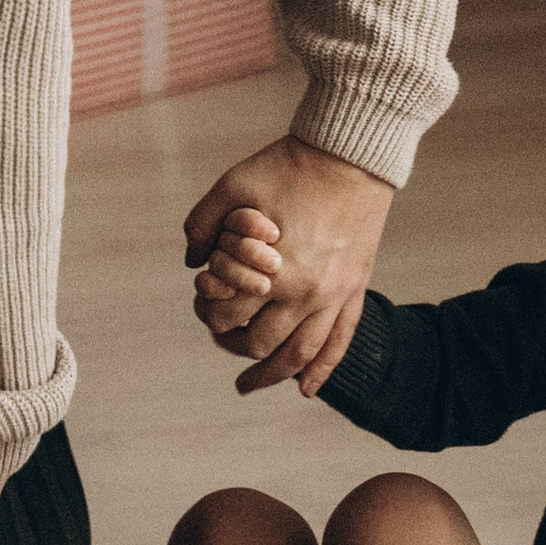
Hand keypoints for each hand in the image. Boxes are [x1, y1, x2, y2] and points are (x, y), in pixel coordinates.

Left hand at [184, 138, 391, 397]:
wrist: (351, 154)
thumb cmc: (289, 166)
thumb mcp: (232, 186)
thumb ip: (202, 224)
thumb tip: (190, 262)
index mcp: (273, 270)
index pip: (228, 314)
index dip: (206, 312)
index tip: (201, 305)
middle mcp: (306, 293)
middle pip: (261, 343)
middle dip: (232, 345)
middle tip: (220, 340)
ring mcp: (335, 294)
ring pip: (301, 355)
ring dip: (272, 376)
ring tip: (248, 385)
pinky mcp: (355, 288)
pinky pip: (340, 340)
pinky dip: (323, 370)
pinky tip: (305, 389)